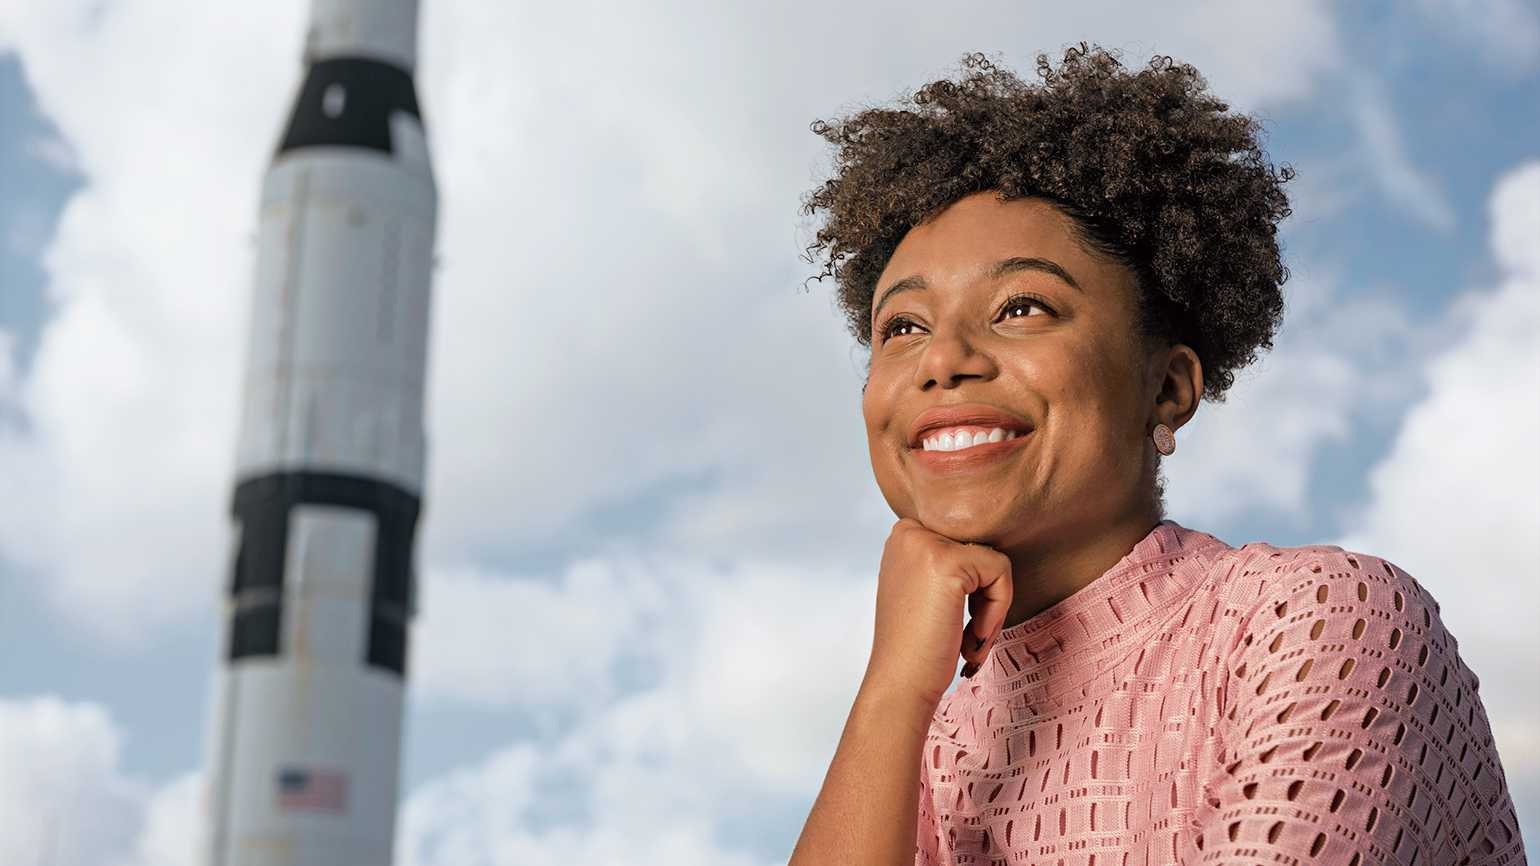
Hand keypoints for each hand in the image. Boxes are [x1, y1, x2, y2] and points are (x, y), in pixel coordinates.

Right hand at [861, 517, 1013, 712]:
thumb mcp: (921, 589)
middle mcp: (910, 532)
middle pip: (980, 551)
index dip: (971, 587)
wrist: (900, 682)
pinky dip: (997, 611)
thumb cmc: (916, 646)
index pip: (966, 544)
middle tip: (968, 637)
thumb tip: (989, 552)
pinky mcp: (949, 562)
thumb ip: (945, 562)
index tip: (954, 621)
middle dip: (983, 598)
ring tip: (969, 641)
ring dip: (991, 609)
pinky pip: (1000, 573)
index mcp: (904, 535)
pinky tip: (970, 638)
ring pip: (993, 562)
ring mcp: (927, 544)